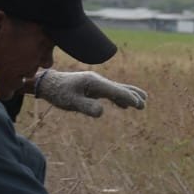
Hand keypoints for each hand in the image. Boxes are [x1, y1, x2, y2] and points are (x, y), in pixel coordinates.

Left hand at [32, 70, 147, 116]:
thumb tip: (102, 112)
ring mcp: (95, 84)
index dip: (128, 97)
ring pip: (116, 89)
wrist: (48, 84)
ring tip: (142, 102)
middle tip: (145, 103)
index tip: (139, 104)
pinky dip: (119, 97)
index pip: (115, 90)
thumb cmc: (58, 93)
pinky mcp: (92, 88)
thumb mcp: (70, 102)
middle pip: (119, 88)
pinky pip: (109, 92)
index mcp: (94, 82)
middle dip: (132, 95)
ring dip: (128, 95)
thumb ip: (86, 107)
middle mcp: (97, 81)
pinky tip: (123, 105)